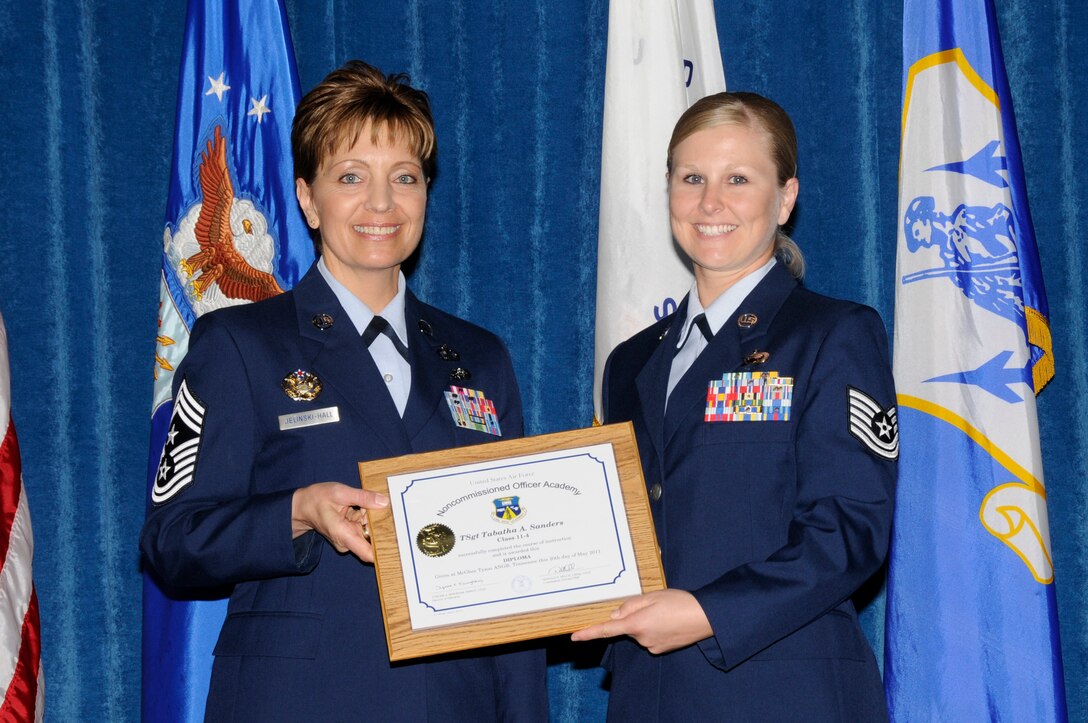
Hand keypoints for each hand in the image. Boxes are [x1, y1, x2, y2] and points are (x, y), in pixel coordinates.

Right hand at [291, 482, 388, 562]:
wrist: (302, 506)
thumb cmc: (317, 499)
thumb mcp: (340, 493)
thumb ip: (362, 497)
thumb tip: (384, 502)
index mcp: (344, 535)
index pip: (368, 554)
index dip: (384, 552)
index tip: (400, 547)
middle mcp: (347, 542)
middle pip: (373, 540)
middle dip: (383, 527)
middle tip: (393, 513)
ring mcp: (349, 539)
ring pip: (370, 532)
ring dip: (375, 520)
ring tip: (377, 505)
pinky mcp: (350, 533)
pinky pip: (364, 527)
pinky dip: (368, 518)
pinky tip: (367, 507)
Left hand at [570, 589, 712, 653]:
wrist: (706, 618)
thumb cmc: (679, 602)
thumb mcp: (652, 596)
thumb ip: (630, 605)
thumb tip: (615, 616)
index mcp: (636, 624)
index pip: (606, 630)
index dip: (589, 633)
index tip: (574, 636)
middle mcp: (641, 639)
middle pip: (627, 626)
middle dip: (634, 616)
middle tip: (654, 604)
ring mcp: (652, 646)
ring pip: (639, 632)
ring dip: (646, 622)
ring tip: (665, 612)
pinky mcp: (661, 649)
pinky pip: (650, 638)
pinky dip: (655, 629)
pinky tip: (669, 621)